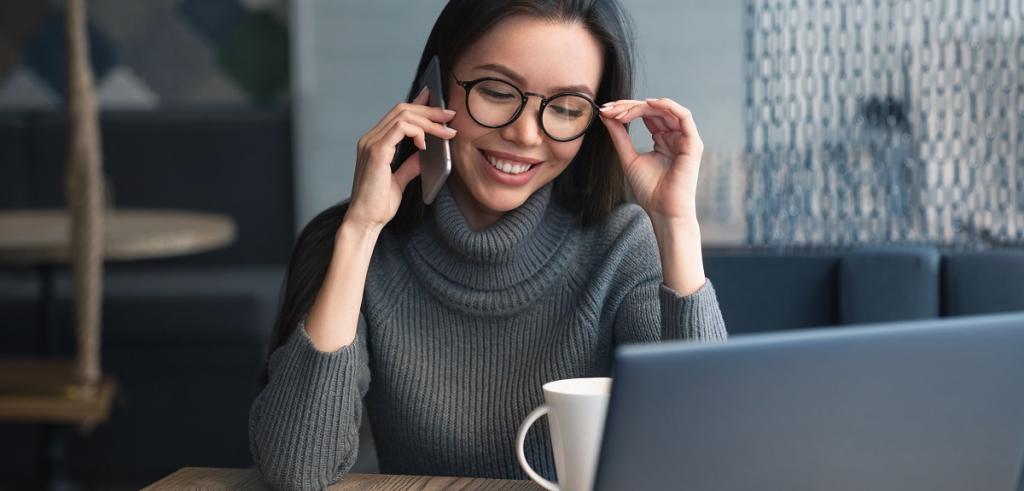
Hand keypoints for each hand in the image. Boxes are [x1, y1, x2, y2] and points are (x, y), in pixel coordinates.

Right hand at [345, 88, 457, 230]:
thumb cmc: (378, 205)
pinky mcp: (377, 151)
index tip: (439, 106)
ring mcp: (372, 143)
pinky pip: (401, 128)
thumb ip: (409, 165)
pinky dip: (417, 131)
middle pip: (402, 110)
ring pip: (403, 115)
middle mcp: (370, 139)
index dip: (419, 105)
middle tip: (450, 116)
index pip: (397, 114)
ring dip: (429, 120)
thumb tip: (423, 155)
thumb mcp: (399, 181)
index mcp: (374, 143)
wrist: (366, 221)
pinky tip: (425, 144)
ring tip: (446, 131)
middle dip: (429, 110)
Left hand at [598, 98, 703, 223]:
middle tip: (609, 109)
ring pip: (665, 110)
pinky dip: (667, 106)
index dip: (626, 110)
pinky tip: (648, 103)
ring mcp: (685, 138)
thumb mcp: (628, 157)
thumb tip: (606, 115)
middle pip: (653, 110)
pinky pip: (683, 116)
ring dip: (641, 106)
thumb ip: (619, 136)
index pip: (645, 115)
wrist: (663, 210)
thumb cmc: (649, 190)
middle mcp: (675, 136)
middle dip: (629, 106)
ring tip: (621, 111)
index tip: (605, 111)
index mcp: (662, 139)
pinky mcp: (692, 143)